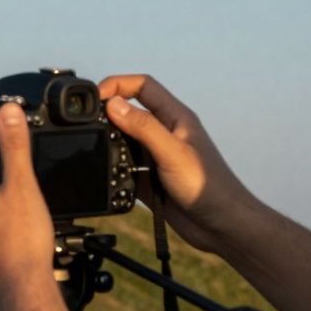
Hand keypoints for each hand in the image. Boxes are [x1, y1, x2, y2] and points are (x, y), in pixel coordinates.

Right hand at [98, 74, 259, 253]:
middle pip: (129, 111)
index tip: (95, 98)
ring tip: (97, 152)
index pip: (142, 86)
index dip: (117, 84)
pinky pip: (123, 167)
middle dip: (107, 114)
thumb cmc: (208, 186)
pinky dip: (112, 170)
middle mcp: (165, 133)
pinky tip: (108, 177)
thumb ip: (143, 126)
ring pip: (123, 140)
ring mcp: (156, 156)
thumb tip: (112, 104)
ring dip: (109, 144)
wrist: (222, 226)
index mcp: (175, 117)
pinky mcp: (150, 178)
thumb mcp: (172, 152)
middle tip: (88, 126)